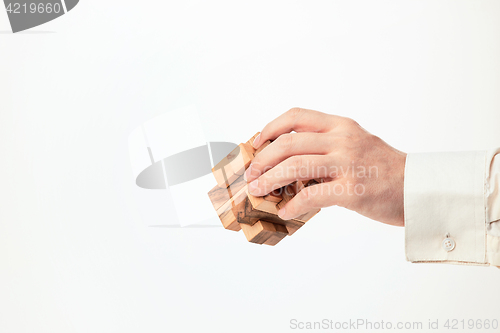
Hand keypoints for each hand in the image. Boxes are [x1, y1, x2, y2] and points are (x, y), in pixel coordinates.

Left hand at [244, 108, 406, 226]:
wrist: (418, 187)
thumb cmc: (384, 169)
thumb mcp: (356, 144)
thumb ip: (326, 146)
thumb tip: (289, 163)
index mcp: (341, 126)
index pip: (296, 116)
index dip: (270, 128)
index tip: (257, 143)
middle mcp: (342, 139)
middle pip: (288, 143)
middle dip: (262, 159)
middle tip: (251, 174)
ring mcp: (347, 163)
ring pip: (294, 166)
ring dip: (269, 180)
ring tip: (258, 191)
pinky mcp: (352, 189)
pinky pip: (311, 196)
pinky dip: (293, 205)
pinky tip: (286, 211)